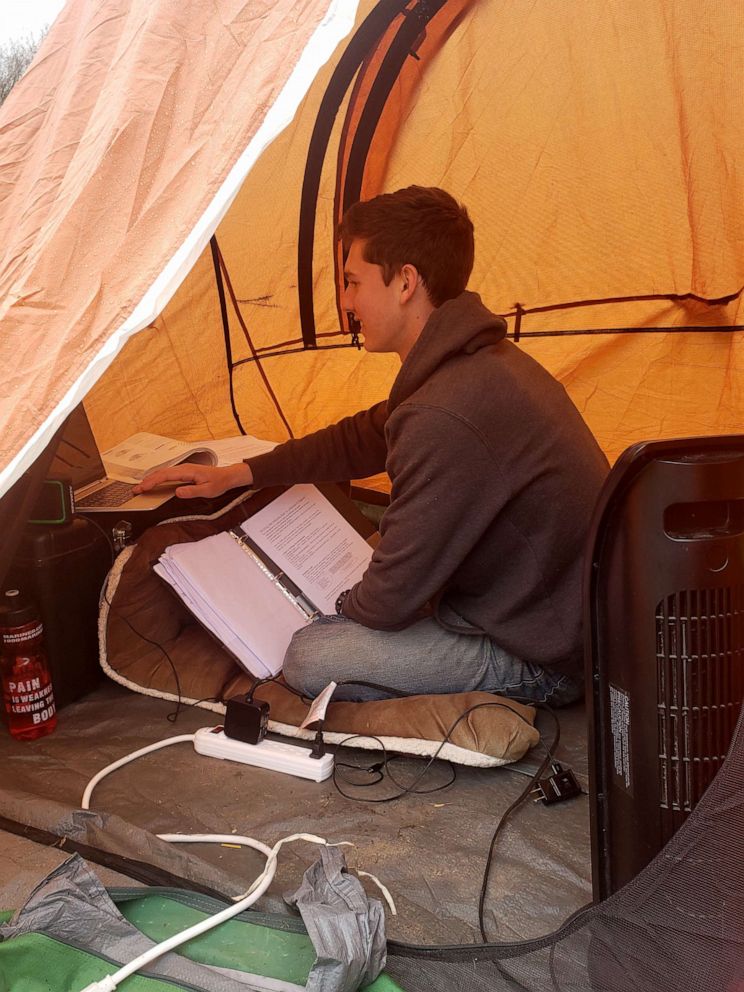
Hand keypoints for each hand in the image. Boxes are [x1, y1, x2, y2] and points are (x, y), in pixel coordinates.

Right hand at [132, 462, 253, 499]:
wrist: (227, 476)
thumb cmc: (219, 482)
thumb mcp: (207, 491)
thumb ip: (192, 491)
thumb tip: (177, 492)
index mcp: (187, 471)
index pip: (165, 475)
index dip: (152, 482)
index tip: (143, 488)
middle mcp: (184, 468)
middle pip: (161, 473)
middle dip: (147, 481)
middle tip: (136, 490)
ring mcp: (184, 469)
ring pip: (163, 473)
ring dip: (151, 479)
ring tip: (141, 488)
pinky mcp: (184, 472)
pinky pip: (168, 474)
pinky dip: (158, 478)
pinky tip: (154, 483)